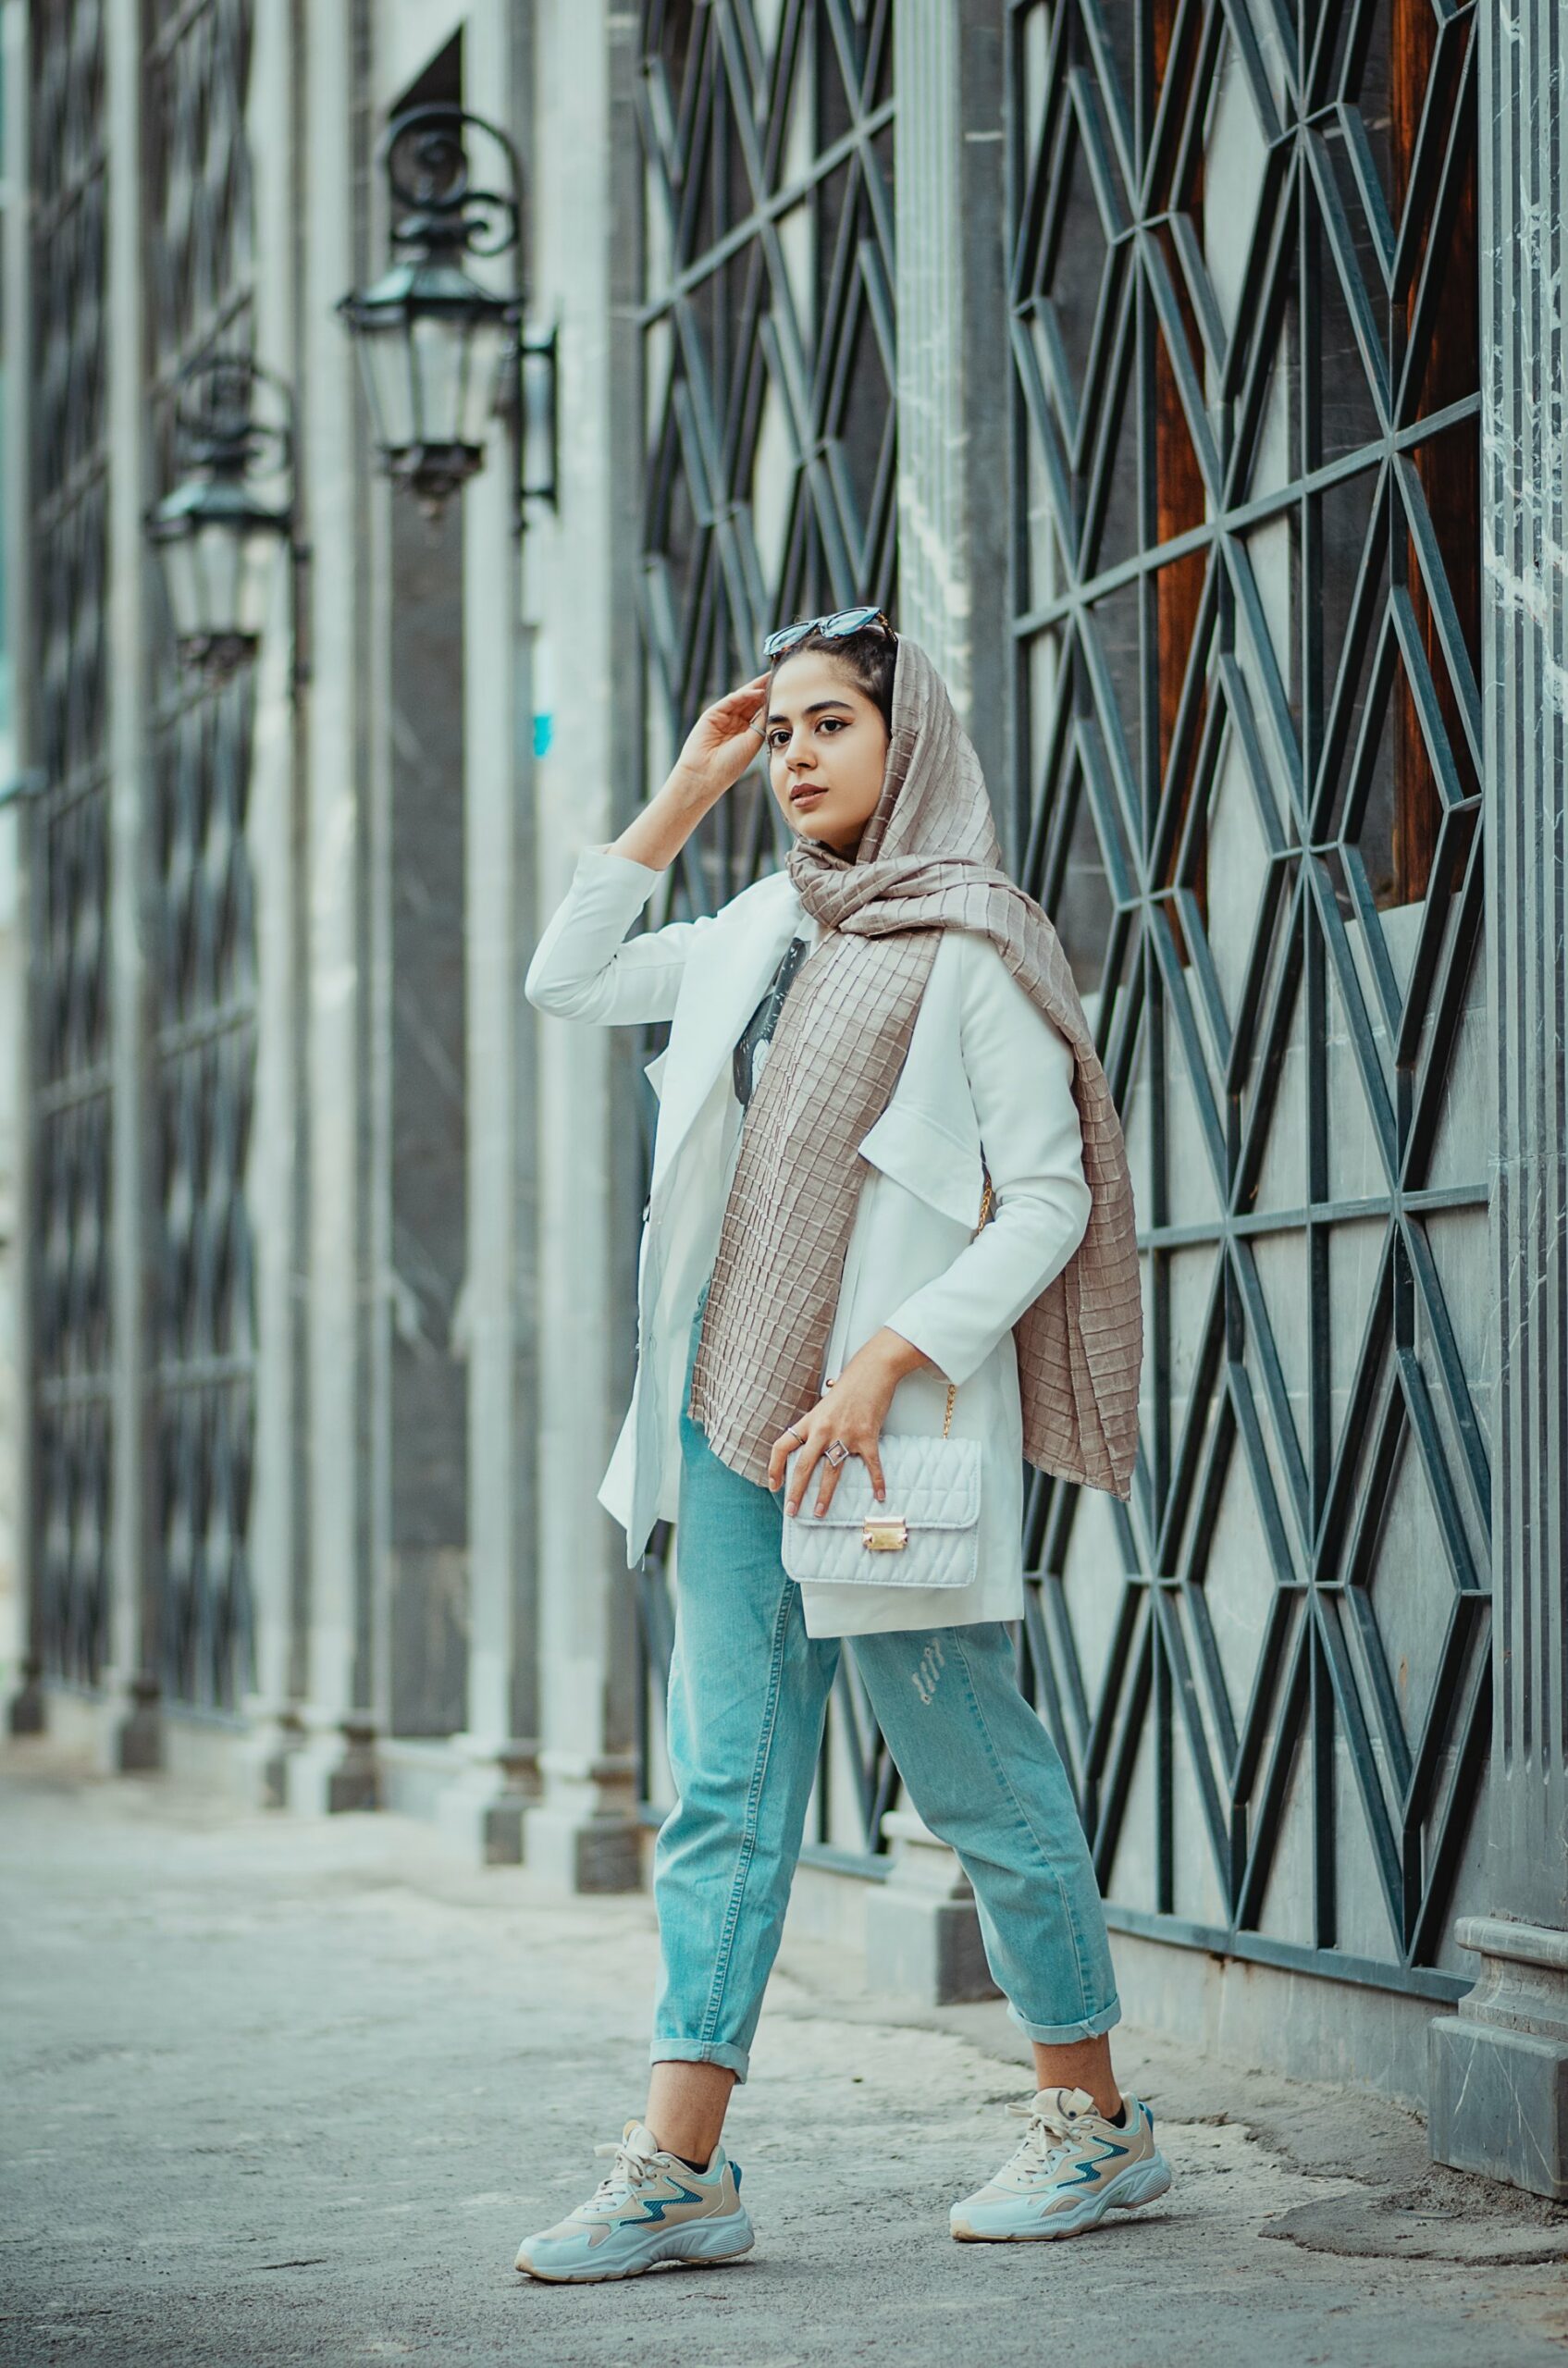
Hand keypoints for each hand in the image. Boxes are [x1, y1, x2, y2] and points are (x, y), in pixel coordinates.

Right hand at [669, 674, 771, 806]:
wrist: (706, 775)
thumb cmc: (730, 765)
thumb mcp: (753, 742)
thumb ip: (762, 723)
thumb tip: (775, 706)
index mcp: (746, 732)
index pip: (761, 711)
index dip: (772, 701)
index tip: (788, 692)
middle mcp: (735, 722)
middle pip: (753, 701)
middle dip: (766, 689)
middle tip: (780, 677)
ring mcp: (723, 717)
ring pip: (742, 698)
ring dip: (757, 688)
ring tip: (771, 678)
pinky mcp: (712, 713)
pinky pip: (730, 701)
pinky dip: (744, 695)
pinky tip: (756, 692)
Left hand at [767, 1329, 935, 1517]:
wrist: (872, 1371)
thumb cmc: (849, 1385)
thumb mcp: (824, 1404)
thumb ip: (818, 1425)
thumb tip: (813, 1445)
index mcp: (810, 1421)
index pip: (783, 1446)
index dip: (774, 1467)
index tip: (774, 1484)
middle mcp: (823, 1430)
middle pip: (804, 1466)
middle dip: (796, 1491)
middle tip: (792, 1510)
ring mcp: (845, 1434)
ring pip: (831, 1472)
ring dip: (825, 1495)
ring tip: (819, 1512)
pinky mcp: (867, 1437)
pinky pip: (871, 1466)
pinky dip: (876, 1482)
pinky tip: (879, 1495)